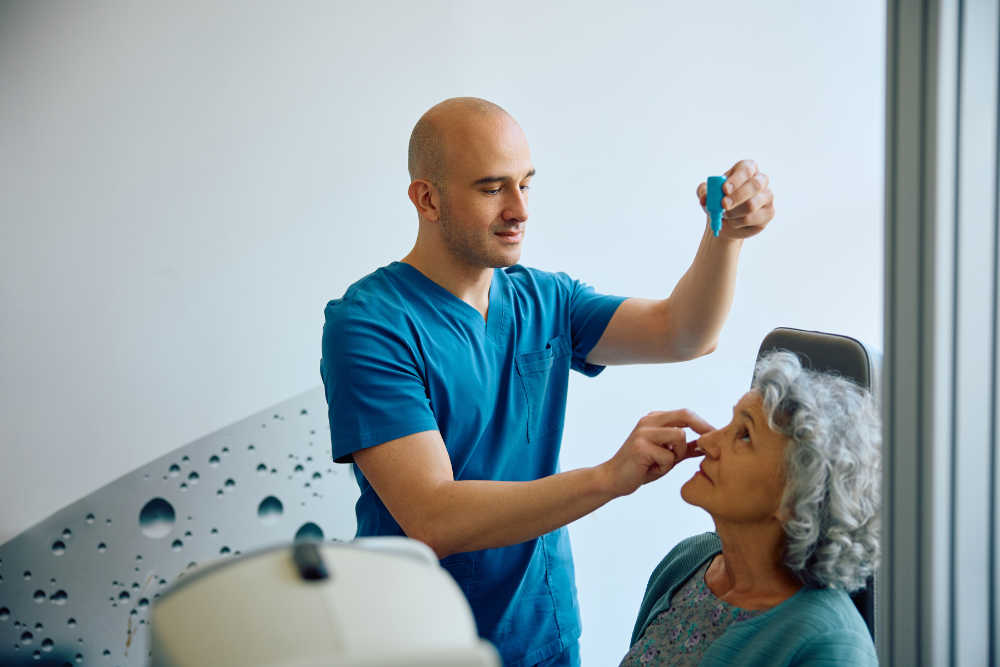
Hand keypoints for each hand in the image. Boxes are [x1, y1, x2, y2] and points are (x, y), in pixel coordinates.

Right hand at [599, 410, 713, 497]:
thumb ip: (684, 448)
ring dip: (677, 455)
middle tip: (710, 446)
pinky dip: (664, 467)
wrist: (614, 479)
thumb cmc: (641, 467)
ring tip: (663, 464)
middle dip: (702, 429)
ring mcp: (644, 433)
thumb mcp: (667, 456)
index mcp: (654, 419)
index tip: (716, 437)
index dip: (704, 424)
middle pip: (685, 415)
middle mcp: (649, 421)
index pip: (685, 413)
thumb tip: (707, 445)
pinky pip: (668, 457)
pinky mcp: (640, 447)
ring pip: (679, 437)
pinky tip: (651, 469)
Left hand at [697, 159, 774, 238]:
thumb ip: (704, 192)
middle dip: (737, 196)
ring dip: (733, 212)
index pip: (747, 168)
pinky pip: (752, 218)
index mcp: (747, 169)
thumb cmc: (718, 203)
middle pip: (755, 185)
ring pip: (752, 205)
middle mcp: (761, 180)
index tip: (724, 189)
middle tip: (723, 205)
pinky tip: (734, 221)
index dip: (736, 179)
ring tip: (725, 214)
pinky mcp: (769, 212)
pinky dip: (737, 222)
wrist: (725, 223)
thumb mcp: (707, 195)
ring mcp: (768, 196)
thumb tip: (705, 197)